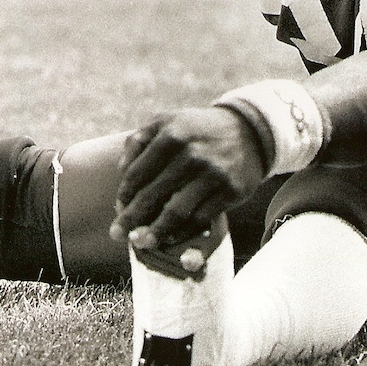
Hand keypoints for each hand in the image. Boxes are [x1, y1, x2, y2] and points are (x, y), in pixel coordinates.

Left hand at [109, 106, 266, 248]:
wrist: (250, 132)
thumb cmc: (197, 130)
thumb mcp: (168, 121)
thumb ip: (140, 140)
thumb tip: (121, 169)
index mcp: (170, 135)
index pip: (138, 172)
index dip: (125, 194)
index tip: (118, 207)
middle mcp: (191, 154)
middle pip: (153, 195)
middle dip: (131, 218)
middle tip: (116, 235)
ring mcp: (213, 174)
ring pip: (176, 212)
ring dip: (155, 232)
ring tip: (140, 244)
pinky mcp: (231, 191)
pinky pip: (201, 219)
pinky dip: (183, 233)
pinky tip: (170, 239)